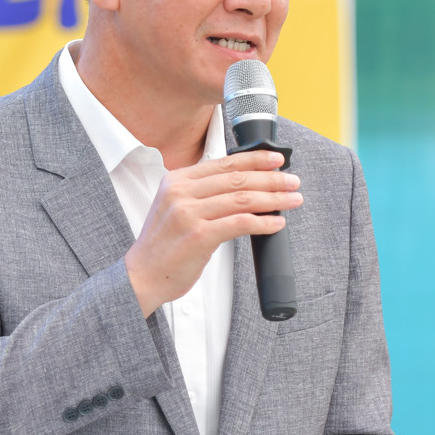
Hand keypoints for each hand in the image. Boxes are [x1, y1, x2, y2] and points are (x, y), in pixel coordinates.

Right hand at [125, 150, 301, 315]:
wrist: (142, 276)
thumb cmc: (165, 246)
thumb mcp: (177, 208)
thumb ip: (203, 194)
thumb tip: (246, 187)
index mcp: (177, 180)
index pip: (224, 163)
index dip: (255, 159)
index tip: (277, 160)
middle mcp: (181, 192)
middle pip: (237, 179)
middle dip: (271, 179)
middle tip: (292, 182)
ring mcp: (188, 214)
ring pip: (242, 199)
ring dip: (273, 199)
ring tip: (292, 200)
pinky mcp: (198, 236)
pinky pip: (240, 223)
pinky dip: (263, 222)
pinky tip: (277, 223)